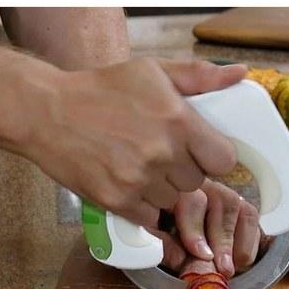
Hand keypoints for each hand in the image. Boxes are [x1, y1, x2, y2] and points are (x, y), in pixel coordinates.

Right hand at [22, 57, 246, 225]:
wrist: (48, 112)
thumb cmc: (103, 89)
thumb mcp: (153, 71)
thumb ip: (201, 76)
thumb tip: (240, 74)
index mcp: (178, 121)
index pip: (224, 160)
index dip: (216, 157)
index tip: (203, 151)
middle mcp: (161, 154)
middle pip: (197, 181)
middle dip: (186, 170)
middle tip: (165, 155)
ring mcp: (138, 181)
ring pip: (174, 200)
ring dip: (165, 189)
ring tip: (143, 167)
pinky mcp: (117, 201)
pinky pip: (151, 217)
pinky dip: (146, 205)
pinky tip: (133, 184)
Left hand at [161, 179, 260, 277]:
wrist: (169, 220)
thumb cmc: (158, 225)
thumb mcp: (150, 233)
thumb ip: (162, 244)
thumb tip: (180, 259)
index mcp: (177, 188)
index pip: (192, 201)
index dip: (197, 229)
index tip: (202, 254)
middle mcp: (203, 186)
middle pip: (223, 202)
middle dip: (223, 239)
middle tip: (223, 268)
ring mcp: (223, 193)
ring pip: (241, 207)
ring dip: (237, 242)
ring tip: (230, 267)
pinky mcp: (239, 205)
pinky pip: (251, 218)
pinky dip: (249, 242)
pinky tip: (238, 260)